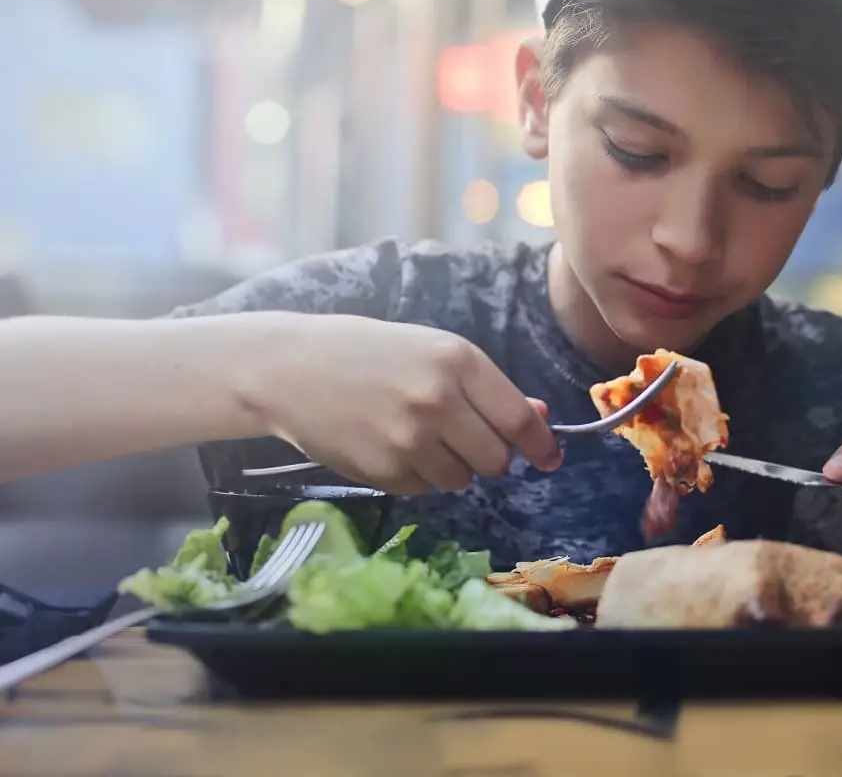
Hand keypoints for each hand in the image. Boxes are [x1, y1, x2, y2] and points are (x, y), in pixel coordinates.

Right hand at [245, 314, 561, 493]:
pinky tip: (388, 445)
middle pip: (495, 460)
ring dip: (451, 467)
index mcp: (457, 361)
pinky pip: (423, 489)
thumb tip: (538, 419)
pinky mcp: (383, 471)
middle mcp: (438, 401)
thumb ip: (485, 388)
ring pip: (461, 479)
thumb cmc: (369, 353)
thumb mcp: (432, 351)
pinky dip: (416, 476)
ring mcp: (409, 440)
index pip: (518, 419)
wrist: (290, 369)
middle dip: (488, 456)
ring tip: (416, 435)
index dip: (540, 444)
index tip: (551, 457)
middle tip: (462, 438)